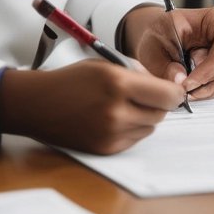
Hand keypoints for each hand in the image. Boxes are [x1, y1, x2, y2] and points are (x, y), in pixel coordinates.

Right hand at [0, 60, 183, 154]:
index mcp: (118, 83)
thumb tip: (167, 87)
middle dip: (159, 103)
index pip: (167, 95)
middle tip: (147, 95)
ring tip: (124, 105)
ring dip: (145, 116)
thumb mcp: (107, 65)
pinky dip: (132, 129)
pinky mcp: (106, 148)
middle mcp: (116, 110)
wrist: (38, 104)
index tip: (175, 90)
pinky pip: (135, 139)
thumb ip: (139, 74)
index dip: (175, 92)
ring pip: (150, 127)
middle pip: (161, 113)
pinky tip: (114, 118)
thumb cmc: (72, 79)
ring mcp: (111, 133)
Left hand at [121, 5, 213, 101]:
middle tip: (188, 91)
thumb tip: (179, 81)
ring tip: (188, 92)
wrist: (162, 38)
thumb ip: (164, 65)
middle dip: (212, 80)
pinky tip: (196, 90)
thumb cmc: (161, 35)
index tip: (189, 82)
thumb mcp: (154, 46)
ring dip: (211, 89)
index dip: (211, 64)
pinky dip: (213, 91)